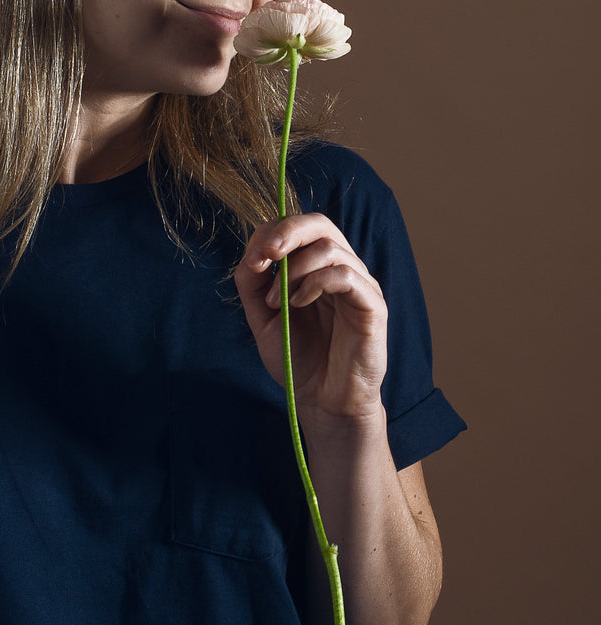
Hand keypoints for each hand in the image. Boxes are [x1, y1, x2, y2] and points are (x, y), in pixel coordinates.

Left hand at [234, 213, 387, 421]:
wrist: (322, 400)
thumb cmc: (297, 356)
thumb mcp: (263, 317)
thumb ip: (253, 284)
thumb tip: (253, 254)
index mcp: (315, 267)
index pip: (298, 228)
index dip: (272, 234)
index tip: (252, 260)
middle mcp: (340, 268)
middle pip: (319, 224)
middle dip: (287, 232)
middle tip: (266, 254)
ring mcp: (359, 284)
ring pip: (330, 247)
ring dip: (294, 269)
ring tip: (277, 301)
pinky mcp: (372, 304)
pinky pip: (346, 275)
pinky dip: (316, 282)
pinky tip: (297, 304)